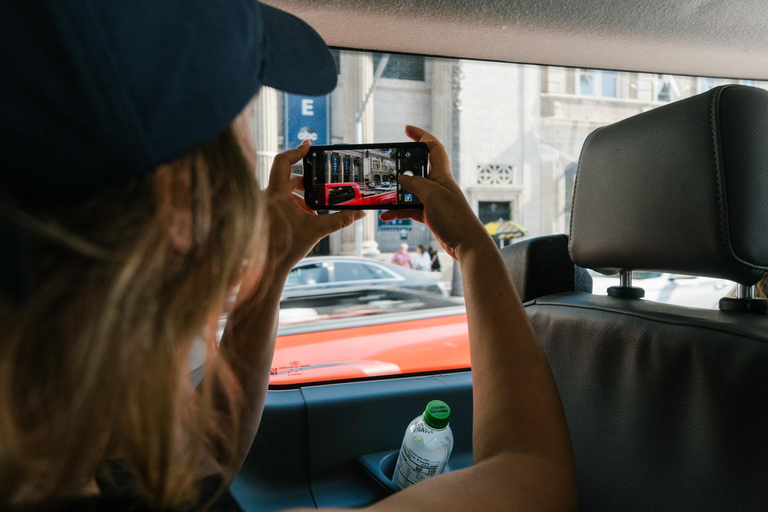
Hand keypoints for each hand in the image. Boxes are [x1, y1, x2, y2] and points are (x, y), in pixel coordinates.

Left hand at [265, 140, 364, 271]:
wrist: (267, 269)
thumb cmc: (286, 249)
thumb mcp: (316, 231)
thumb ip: (339, 220)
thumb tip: (360, 213)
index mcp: (274, 194)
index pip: (283, 161)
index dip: (296, 151)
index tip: (309, 145)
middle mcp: (264, 195)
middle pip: (287, 178)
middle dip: (306, 185)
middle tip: (321, 190)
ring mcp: (261, 204)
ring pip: (283, 191)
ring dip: (300, 198)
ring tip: (312, 212)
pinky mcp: (262, 212)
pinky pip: (277, 200)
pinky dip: (291, 205)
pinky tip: (302, 219)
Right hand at [380, 126, 491, 260]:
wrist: (466, 243)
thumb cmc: (455, 218)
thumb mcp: (432, 195)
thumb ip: (415, 183)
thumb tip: (401, 177)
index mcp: (442, 174)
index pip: (433, 147)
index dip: (421, 135)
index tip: (406, 129)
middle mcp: (438, 184)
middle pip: (418, 168)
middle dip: (402, 166)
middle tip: (388, 166)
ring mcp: (433, 199)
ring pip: (410, 190)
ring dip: (396, 193)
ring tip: (382, 194)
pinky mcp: (429, 214)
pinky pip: (409, 208)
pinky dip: (398, 211)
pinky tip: (386, 216)